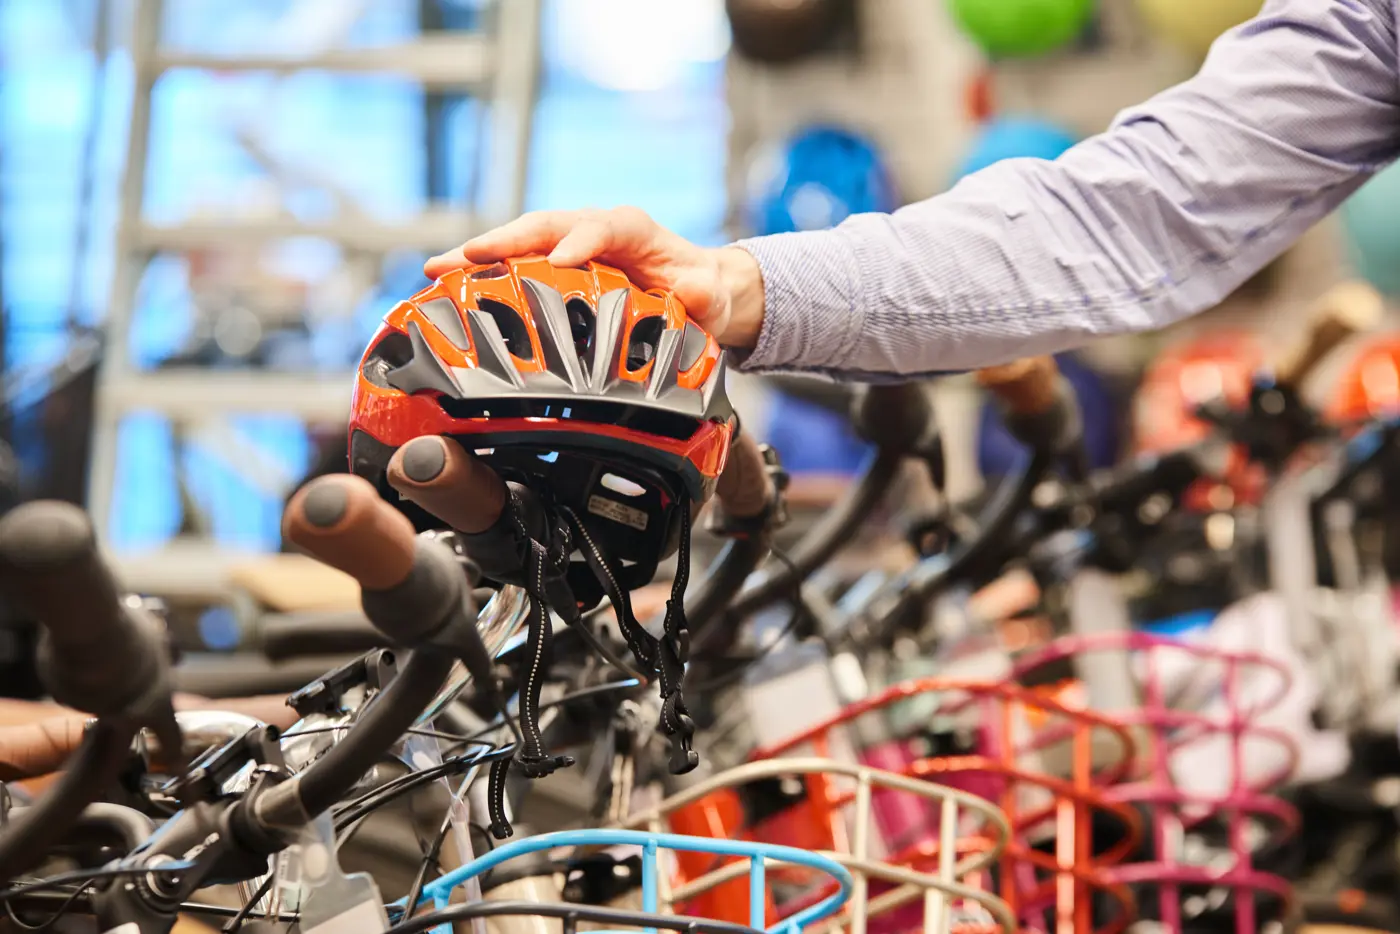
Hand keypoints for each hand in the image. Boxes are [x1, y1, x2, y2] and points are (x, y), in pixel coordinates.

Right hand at [425, 207, 765, 349]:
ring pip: (519, 246)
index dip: (581, 239)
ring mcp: (568, 247)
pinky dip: (481, 279)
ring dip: (477, 258)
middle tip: (466, 255)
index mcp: (631, 229)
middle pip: (544, 226)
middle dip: (505, 241)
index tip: (560, 260)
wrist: (693, 292)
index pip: (603, 225)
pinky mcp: (552, 270)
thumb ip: (701, 292)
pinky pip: (513, 269)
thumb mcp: (709, 293)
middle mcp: (592, 230)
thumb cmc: (699, 290)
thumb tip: (690, 291)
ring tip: (436, 271)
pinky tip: (447, 293)